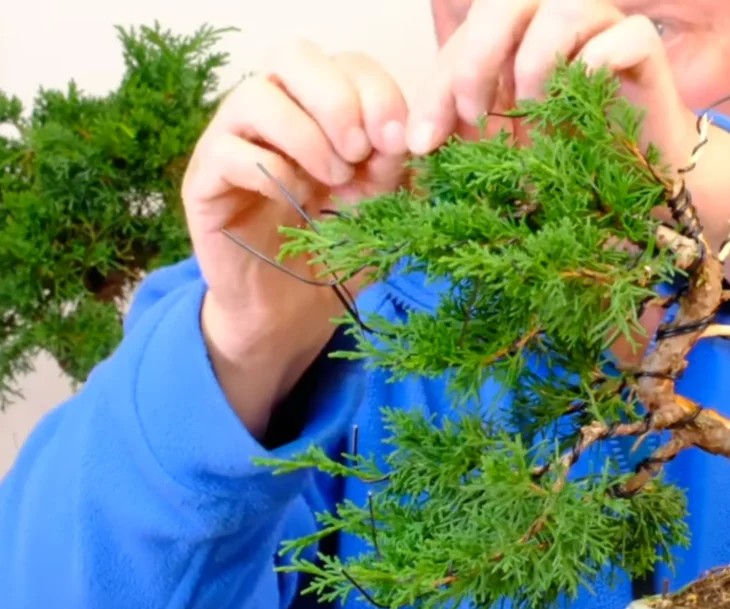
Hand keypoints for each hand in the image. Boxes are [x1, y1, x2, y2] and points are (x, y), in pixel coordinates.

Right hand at [181, 41, 409, 434]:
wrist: (292, 314)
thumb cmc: (336, 253)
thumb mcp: (383, 210)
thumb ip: (395, 170)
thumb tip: (409, 138)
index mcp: (320, 110)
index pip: (345, 63)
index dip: (377, 93)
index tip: (400, 143)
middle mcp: (273, 112)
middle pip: (293, 56)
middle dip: (339, 100)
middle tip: (361, 153)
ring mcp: (232, 141)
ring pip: (256, 95)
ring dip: (307, 135)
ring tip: (335, 181)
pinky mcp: (204, 181)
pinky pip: (229, 151)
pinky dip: (272, 172)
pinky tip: (298, 200)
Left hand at [407, 0, 729, 361]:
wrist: (645, 184)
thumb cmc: (571, 160)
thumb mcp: (505, 148)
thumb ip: (465, 134)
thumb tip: (413, 145)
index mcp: (521, 30)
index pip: (466, 37)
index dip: (436, 88)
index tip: (422, 145)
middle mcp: (560, 15)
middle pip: (505, 0)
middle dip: (476, 59)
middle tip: (473, 116)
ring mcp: (605, 24)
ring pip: (560, 10)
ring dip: (533, 68)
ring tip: (530, 120)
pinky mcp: (645, 46)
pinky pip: (617, 39)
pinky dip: (589, 76)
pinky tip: (576, 119)